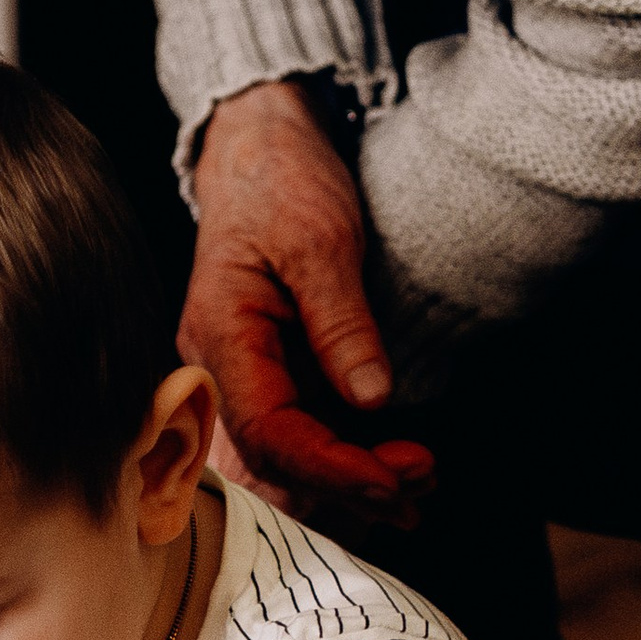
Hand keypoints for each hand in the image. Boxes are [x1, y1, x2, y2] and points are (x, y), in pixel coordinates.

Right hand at [178, 78, 434, 525]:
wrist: (259, 149)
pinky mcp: (275, 376)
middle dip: (347, 487)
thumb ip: (342, 323)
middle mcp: (222, 370)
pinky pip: (303, 439)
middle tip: (420, 490)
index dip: (330, 468)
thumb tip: (371, 399)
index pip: (268, 432)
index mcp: (221, 337)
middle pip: (274, 464)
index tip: (392, 480)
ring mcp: (247, 377)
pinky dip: (348, 461)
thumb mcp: (320, 240)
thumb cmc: (278, 182)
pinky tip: (397, 469)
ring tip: (420, 485)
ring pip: (287, 463)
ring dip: (351, 484)